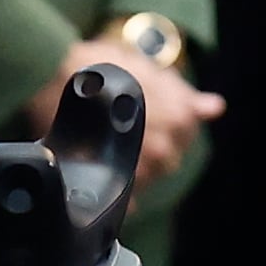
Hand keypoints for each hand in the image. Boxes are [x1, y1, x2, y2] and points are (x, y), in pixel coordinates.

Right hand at [34, 36, 218, 182]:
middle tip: (117, 124)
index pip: (188, 132)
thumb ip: (182, 94)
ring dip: (132, 164)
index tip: (141, 113)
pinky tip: (97, 167)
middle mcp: (166, 148)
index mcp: (180, 118)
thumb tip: (215, 107)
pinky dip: (115, 188)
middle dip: (149, 144)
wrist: (50, 78)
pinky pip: (127, 198)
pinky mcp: (115, 186)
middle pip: (168, 157)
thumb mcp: (145, 68)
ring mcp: (142, 170)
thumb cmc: (97, 66)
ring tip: (103, 141)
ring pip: (149, 176)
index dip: (165, 122)